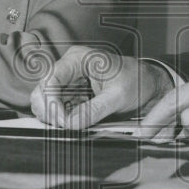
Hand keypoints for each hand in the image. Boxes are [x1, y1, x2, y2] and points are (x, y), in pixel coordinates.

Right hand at [29, 46, 173, 128]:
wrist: (146, 83)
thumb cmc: (135, 80)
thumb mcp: (118, 96)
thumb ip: (94, 110)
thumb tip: (71, 124)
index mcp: (78, 59)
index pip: (52, 79)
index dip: (51, 102)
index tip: (62, 122)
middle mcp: (69, 68)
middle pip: (42, 91)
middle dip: (49, 112)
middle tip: (63, 129)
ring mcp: (68, 81)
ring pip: (46, 102)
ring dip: (53, 118)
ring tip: (69, 128)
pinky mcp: (71, 95)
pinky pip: (57, 109)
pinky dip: (61, 120)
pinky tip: (72, 126)